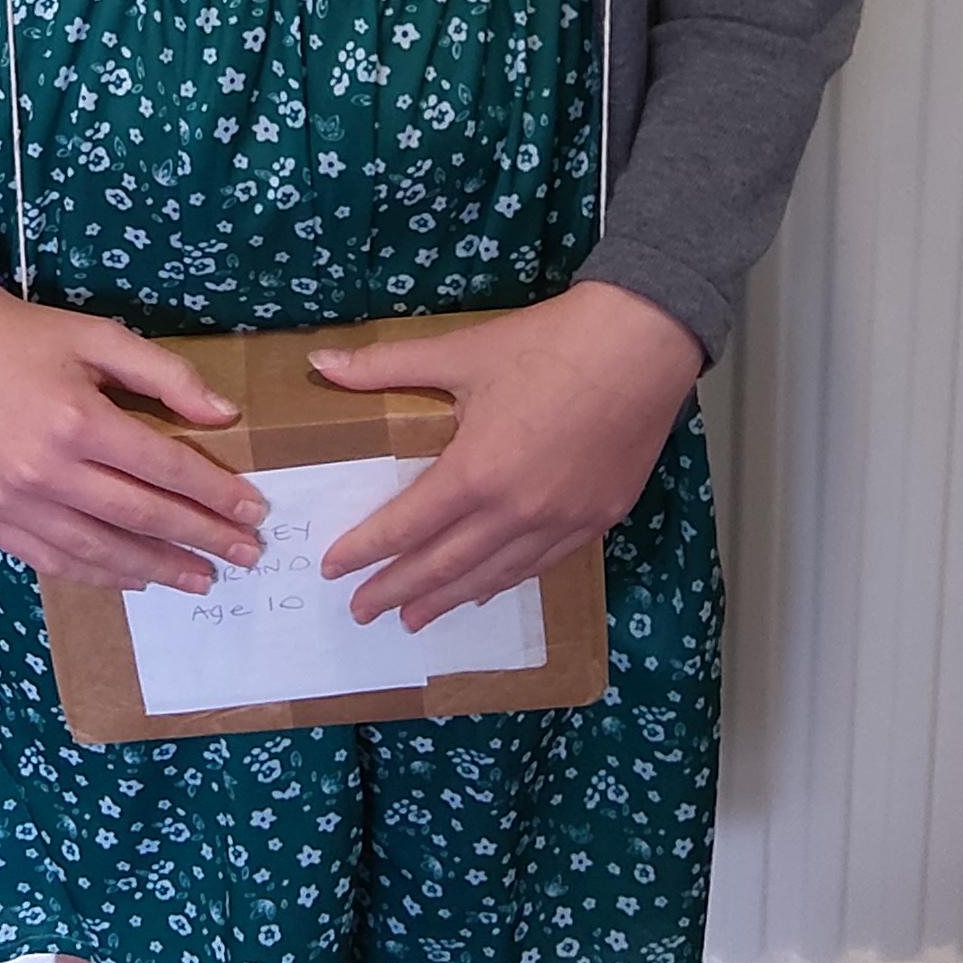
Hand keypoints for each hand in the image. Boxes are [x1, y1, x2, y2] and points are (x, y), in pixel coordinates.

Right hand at [0, 283, 268, 591]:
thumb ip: (165, 375)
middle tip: (244, 555)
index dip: (215, 493)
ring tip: (200, 580)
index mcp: (78, 420)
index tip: (253, 510)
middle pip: (140, 516)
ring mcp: (10, 503)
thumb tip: (226, 415)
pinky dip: (98, 575)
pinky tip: (134, 579)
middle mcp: (44, 471)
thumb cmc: (22, 337)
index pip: (164, 468)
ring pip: (98, 551)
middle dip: (201, 538)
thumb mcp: (98, 335)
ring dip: (157, 570)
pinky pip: (52, 561)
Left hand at [309, 284, 703, 630]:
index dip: (365, 550)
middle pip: (443, 566)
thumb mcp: (461, 351)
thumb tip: (319, 362)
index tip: (334, 569)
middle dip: (397, 592)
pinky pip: (540, 566)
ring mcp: (561, 522)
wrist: (643, 342)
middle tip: (361, 612)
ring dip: (448, 600)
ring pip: (493, 576)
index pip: (405, 526)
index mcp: (475, 472)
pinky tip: (485, 590)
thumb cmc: (550, 343)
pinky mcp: (598, 519)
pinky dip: (504, 582)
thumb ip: (385, 366)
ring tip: (415, 619)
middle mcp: (516, 511)